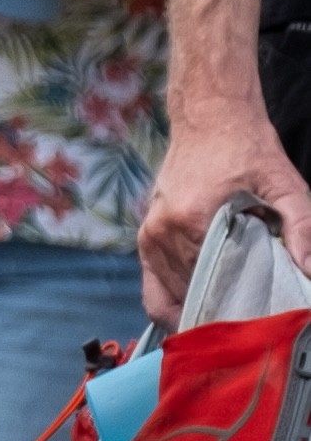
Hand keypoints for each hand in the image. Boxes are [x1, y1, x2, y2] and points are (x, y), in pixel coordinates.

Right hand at [140, 96, 310, 317]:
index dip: (232, 311)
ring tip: (226, 313)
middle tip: (246, 323)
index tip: (252, 323)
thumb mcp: (284, 184)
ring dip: (195, 307)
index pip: (209, 288)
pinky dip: (174, 299)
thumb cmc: (248, 149)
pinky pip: (153, 286)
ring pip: (167, 296)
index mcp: (192, 221)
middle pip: (188, 296)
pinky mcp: (146, 235)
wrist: (210, 118)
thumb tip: (310, 270)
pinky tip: (199, 304)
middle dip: (215, 313)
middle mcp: (162, 232)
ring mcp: (149, 235)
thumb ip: (302, 226)